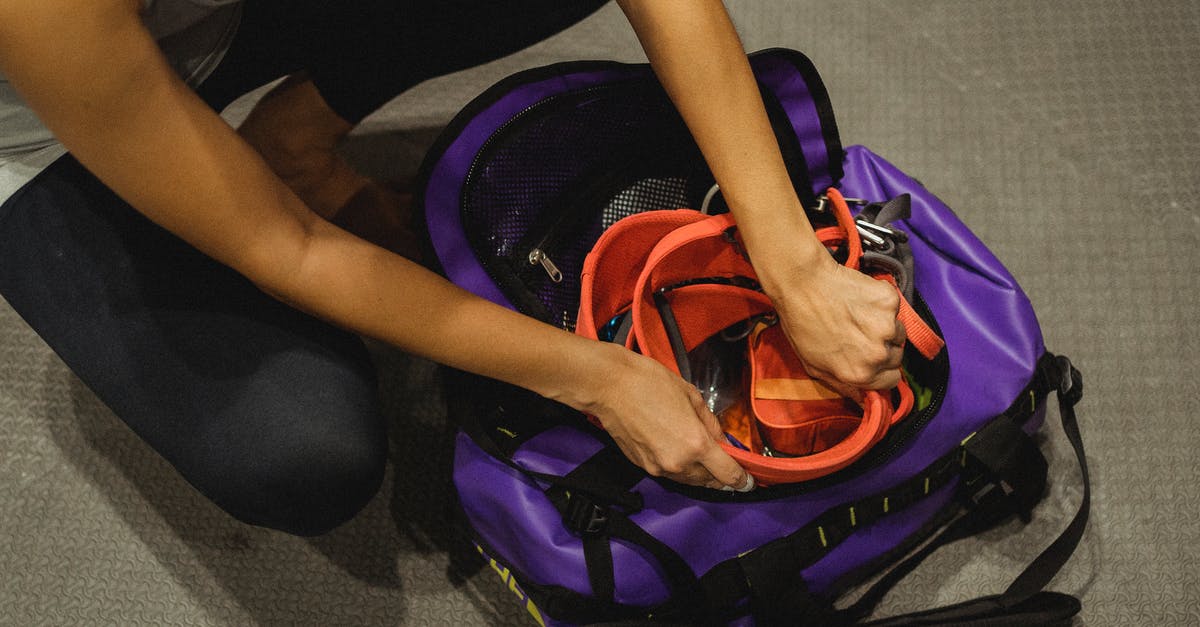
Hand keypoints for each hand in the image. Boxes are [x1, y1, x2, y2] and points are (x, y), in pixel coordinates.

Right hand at [581, 344, 753, 490]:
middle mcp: (679, 463)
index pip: (728, 475)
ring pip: (690, 480)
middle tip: (723, 460)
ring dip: (700, 473)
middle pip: (710, 481)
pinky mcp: (643, 466)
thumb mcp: (691, 396)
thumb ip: (710, 423)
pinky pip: (670, 474)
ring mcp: (658, 467)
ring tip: (699, 454)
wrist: (609, 386)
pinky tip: (677, 449)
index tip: (747, 481)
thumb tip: (719, 439)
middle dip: (719, 473)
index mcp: (696, 444)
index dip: (742, 480)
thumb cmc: (649, 383)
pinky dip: (679, 467)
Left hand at [771, 255, 905, 394]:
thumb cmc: (801, 324)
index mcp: (860, 374)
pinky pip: (895, 309)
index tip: (872, 358)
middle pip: (897, 357)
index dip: (882, 370)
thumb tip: (863, 401)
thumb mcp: (814, 366)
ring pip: (898, 332)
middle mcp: (877, 354)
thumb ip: (843, 386)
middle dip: (883, 348)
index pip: (892, 380)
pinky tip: (860, 300)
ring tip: (858, 316)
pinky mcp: (890, 302)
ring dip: (885, 326)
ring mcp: (887, 326)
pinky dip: (883, 305)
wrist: (802, 284)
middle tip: (860, 334)